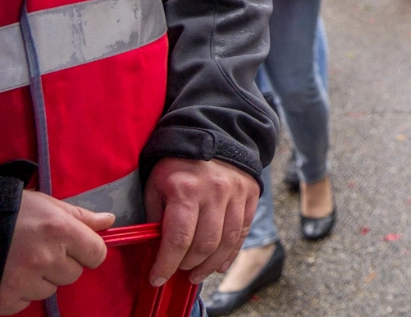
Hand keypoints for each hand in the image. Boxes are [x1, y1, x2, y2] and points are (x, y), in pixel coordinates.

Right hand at [0, 191, 111, 314]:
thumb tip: (109, 221)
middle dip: (61, 265)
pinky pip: (24, 302)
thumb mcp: (49, 206)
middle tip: (40, 251)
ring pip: (49, 290)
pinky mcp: (5, 298)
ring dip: (39, 280)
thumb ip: (81, 217)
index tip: (75, 248)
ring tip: (21, 262)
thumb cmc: (13, 211)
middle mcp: (45, 258)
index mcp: (60, 232)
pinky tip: (8, 274)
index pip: (97, 254)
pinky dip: (18, 293)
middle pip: (73, 274)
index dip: (88, 251)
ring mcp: (23, 281)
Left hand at [144, 158, 258, 285]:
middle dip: (188, 265)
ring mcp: (236, 194)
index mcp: (186, 190)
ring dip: (210, 264)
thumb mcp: (156, 186)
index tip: (157, 278)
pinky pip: (242, 231)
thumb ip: (157, 217)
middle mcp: (215, 192)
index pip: (179, 238)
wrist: (213, 135)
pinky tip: (219, 265)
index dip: (167, 264)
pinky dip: (231, 253)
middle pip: (205, 243)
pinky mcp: (251, 195)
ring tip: (197, 274)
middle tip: (178, 272)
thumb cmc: (177, 165)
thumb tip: (158, 249)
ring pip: (226, 241)